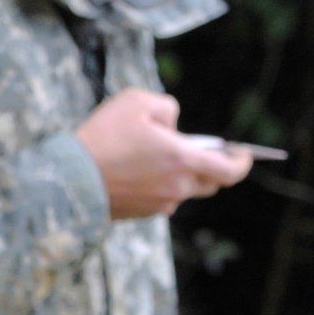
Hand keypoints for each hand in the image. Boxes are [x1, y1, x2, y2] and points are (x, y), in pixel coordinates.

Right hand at [75, 89, 252, 218]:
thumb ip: (167, 108)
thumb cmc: (104, 136)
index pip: (229, 171)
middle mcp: (176, 187)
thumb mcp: (137, 101)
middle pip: (210, 183)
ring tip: (159, 158)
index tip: (244, 154)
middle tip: (201, 151)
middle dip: (212, 167)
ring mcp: (158, 204)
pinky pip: (161, 200)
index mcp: (183, 159)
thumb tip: (174, 125)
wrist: (69, 178)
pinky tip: (138, 172)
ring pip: (183, 191)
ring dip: (181, 176)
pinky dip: (160, 186)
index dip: (242, 163)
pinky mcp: (140, 214)